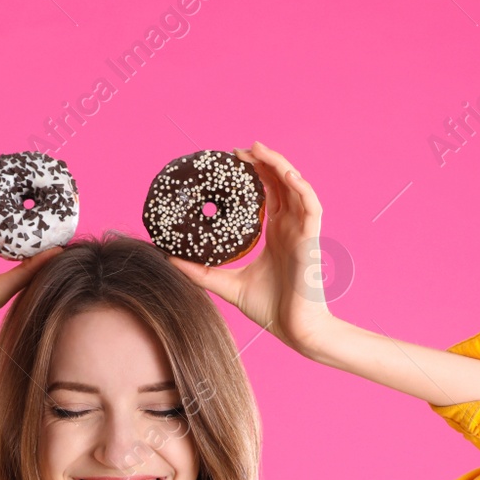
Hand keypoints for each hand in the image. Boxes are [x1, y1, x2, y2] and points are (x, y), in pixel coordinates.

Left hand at [166, 141, 336, 355]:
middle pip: (280, 183)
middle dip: (262, 162)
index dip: (253, 174)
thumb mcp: (227, 284)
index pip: (267, 194)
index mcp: (275, 234)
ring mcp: (301, 231)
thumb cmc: (269, 308)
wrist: (295, 329)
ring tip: (258, 150)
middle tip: (238, 150)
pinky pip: (311, 207)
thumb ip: (200, 272)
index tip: (231, 161)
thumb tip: (168, 260)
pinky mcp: (310, 239)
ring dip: (279, 165)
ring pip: (296, 187)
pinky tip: (287, 174)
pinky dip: (301, 188)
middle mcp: (289, 227)